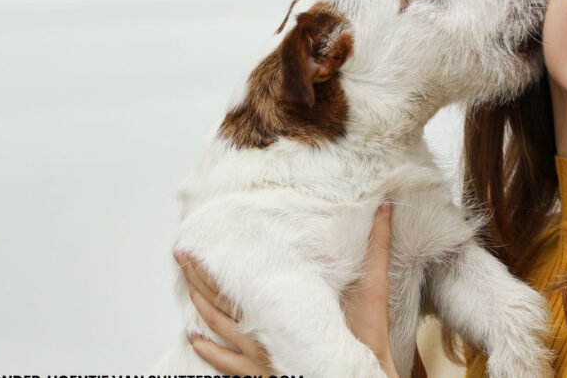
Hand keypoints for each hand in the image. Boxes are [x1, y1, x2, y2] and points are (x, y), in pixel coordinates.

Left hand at [174, 201, 424, 377]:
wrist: (361, 377)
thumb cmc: (368, 336)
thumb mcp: (374, 287)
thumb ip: (377, 245)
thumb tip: (385, 206)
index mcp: (285, 309)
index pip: (241, 282)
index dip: (216, 264)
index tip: (199, 244)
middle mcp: (267, 332)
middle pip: (222, 303)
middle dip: (199, 278)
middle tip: (181, 256)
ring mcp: (262, 357)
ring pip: (220, 330)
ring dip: (200, 307)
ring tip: (186, 286)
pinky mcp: (264, 374)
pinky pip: (228, 364)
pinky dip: (209, 351)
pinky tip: (194, 339)